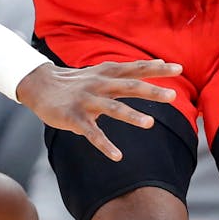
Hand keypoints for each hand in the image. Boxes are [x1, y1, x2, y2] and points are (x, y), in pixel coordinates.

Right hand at [16, 60, 180, 161]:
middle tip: (173, 96)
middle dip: (151, 90)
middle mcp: (99, 84)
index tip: (179, 67)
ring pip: (112, 108)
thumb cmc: (77, 81)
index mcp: (108, 74)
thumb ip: (127, 72)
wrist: (39, 86)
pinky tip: (117, 156)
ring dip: (131, 116)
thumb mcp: (102, 72)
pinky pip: (92, 133)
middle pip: (128, 86)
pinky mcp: (74, 118)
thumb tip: (157, 63)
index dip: (156, 68)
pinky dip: (105, 144)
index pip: (136, 68)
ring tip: (150, 124)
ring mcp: (86, 101)